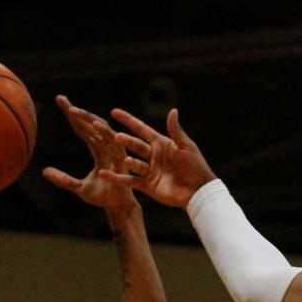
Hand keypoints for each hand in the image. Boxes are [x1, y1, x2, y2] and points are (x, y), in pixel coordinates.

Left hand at [42, 96, 136, 213]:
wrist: (117, 208)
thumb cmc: (102, 197)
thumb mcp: (78, 187)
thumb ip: (63, 179)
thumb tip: (44, 171)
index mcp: (98, 150)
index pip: (83, 129)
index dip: (72, 117)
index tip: (60, 101)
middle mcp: (106, 147)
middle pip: (92, 124)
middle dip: (78, 112)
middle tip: (62, 100)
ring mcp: (114, 152)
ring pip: (102, 130)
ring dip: (89, 120)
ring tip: (74, 111)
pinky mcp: (121, 159)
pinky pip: (113, 144)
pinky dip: (106, 135)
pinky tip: (95, 127)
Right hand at [101, 107, 216, 206]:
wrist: (198, 192)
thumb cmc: (196, 167)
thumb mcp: (186, 147)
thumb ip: (176, 130)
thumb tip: (173, 110)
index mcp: (161, 144)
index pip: (141, 129)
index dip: (129, 121)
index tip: (114, 112)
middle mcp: (153, 156)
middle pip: (135, 145)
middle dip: (124, 140)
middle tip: (116, 136)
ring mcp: (149, 171)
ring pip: (133, 163)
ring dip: (127, 160)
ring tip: (125, 159)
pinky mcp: (147, 185)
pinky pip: (129, 181)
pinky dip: (116, 178)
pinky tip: (103, 174)